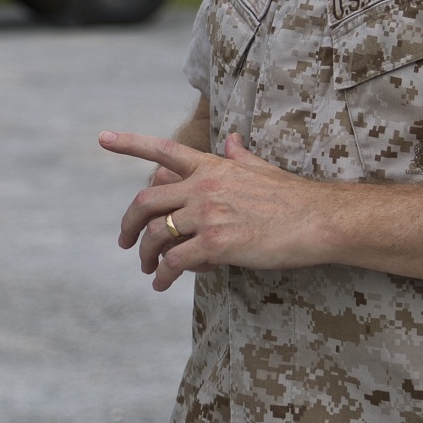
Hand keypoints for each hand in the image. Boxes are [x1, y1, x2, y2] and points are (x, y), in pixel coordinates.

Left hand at [100, 130, 335, 290]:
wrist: (319, 220)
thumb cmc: (295, 197)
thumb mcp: (261, 169)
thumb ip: (239, 156)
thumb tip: (231, 139)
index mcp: (211, 167)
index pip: (161, 150)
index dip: (129, 143)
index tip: (102, 138)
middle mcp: (202, 187)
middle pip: (146, 201)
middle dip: (128, 223)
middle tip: (124, 240)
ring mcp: (208, 214)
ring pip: (156, 234)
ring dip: (145, 254)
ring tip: (146, 269)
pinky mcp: (217, 244)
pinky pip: (176, 261)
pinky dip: (164, 275)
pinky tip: (162, 284)